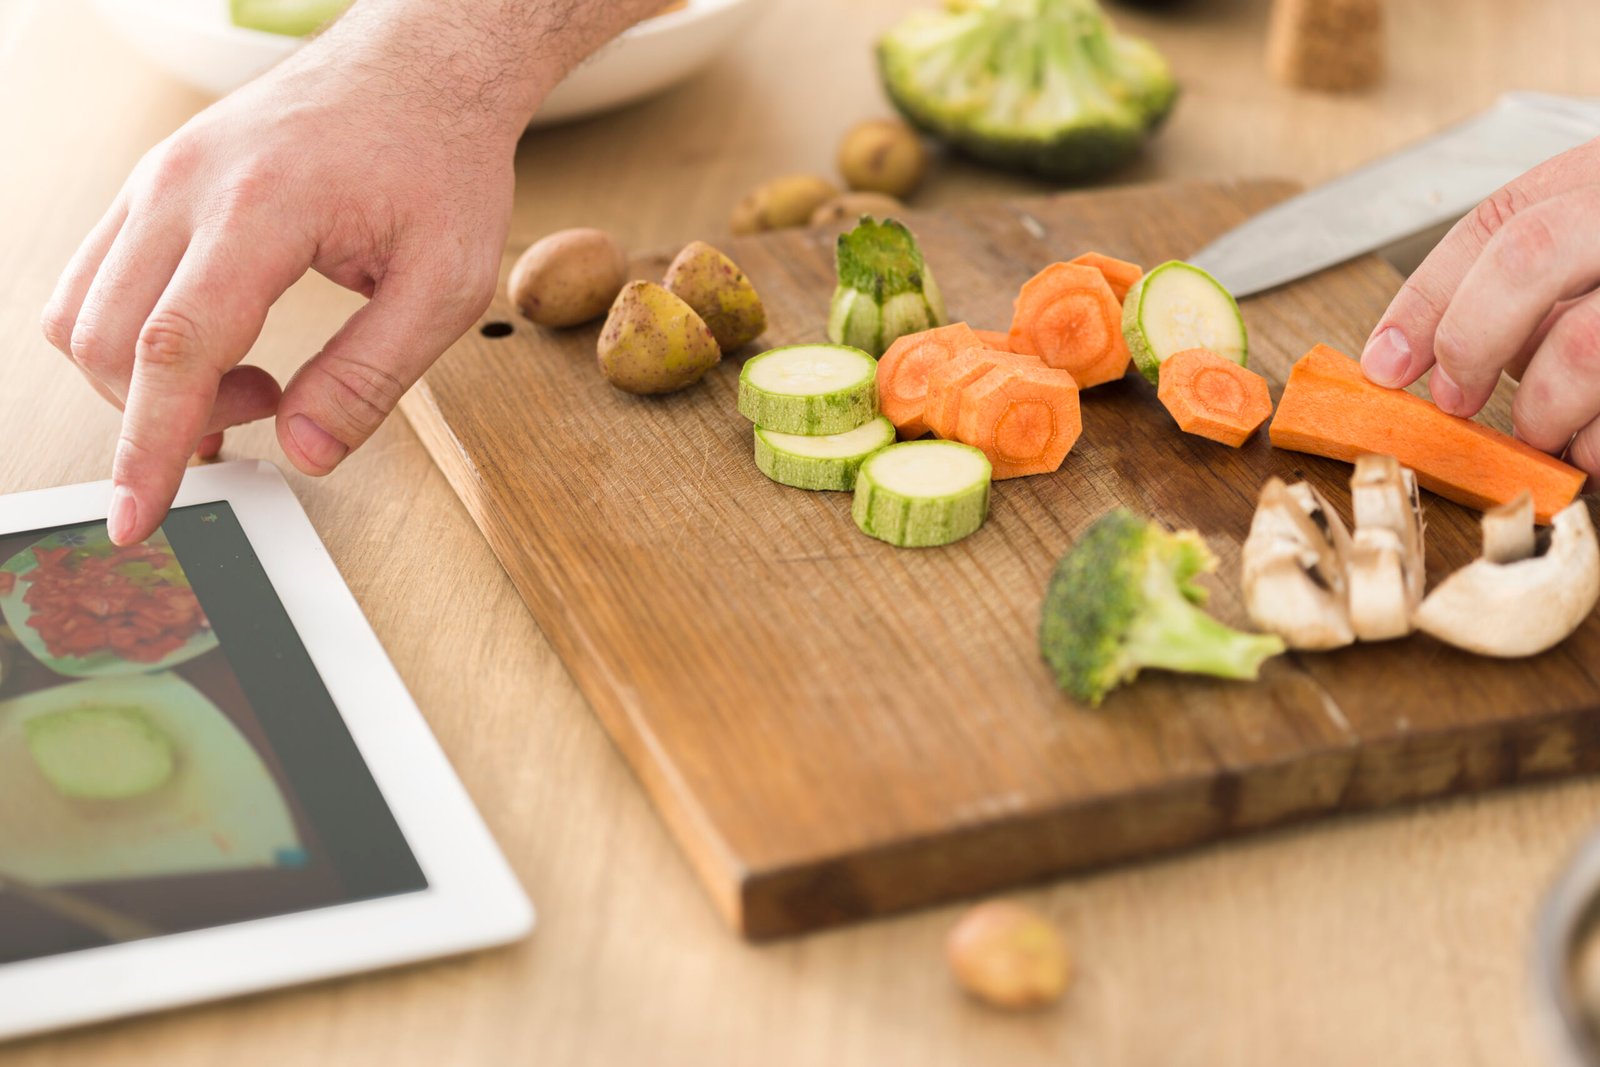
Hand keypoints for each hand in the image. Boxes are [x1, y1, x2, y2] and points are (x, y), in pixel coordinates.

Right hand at [42, 0, 657, 544]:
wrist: (420, 71)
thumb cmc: (439, 163)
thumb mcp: (445, 286)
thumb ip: (371, 377)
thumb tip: (302, 454)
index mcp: (259, 207)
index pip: (173, 347)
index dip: (148, 445)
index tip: (136, 519)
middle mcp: (184, 186)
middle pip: (110, 341)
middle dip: (165, 415)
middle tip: (268, 410)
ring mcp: (157, 179)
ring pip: (83, 312)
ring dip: (146, 381)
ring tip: (252, 379)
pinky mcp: (154, 186)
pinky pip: (97, 280)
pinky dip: (137, 340)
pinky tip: (217, 349)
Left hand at [1359, 137, 1599, 482]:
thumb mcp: (1588, 239)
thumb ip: (1520, 280)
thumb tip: (1417, 356)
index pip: (1498, 224)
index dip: (1427, 300)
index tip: (1386, 364)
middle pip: (1532, 255)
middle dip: (1474, 340)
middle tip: (1459, 400)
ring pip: (1585, 347)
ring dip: (1549, 411)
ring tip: (1552, 434)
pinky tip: (1598, 446)